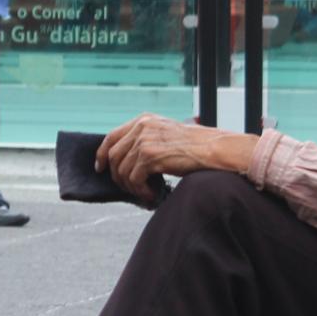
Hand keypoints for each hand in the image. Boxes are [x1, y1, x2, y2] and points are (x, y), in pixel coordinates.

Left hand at [96, 114, 255, 201]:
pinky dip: (140, 191)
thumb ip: (146, 140)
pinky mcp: (150, 156)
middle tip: (129, 188)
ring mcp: (145, 141)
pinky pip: (134, 179)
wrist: (216, 149)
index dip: (102, 154)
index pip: (111, 136)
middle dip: (117, 176)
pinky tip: (151, 195)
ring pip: (122, 170)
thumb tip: (127, 159)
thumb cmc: (196, 145)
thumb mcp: (166, 134)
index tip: (101, 168)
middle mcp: (141, 127)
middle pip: (113, 155)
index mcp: (144, 120)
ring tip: (144, 193)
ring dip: (131, 187)